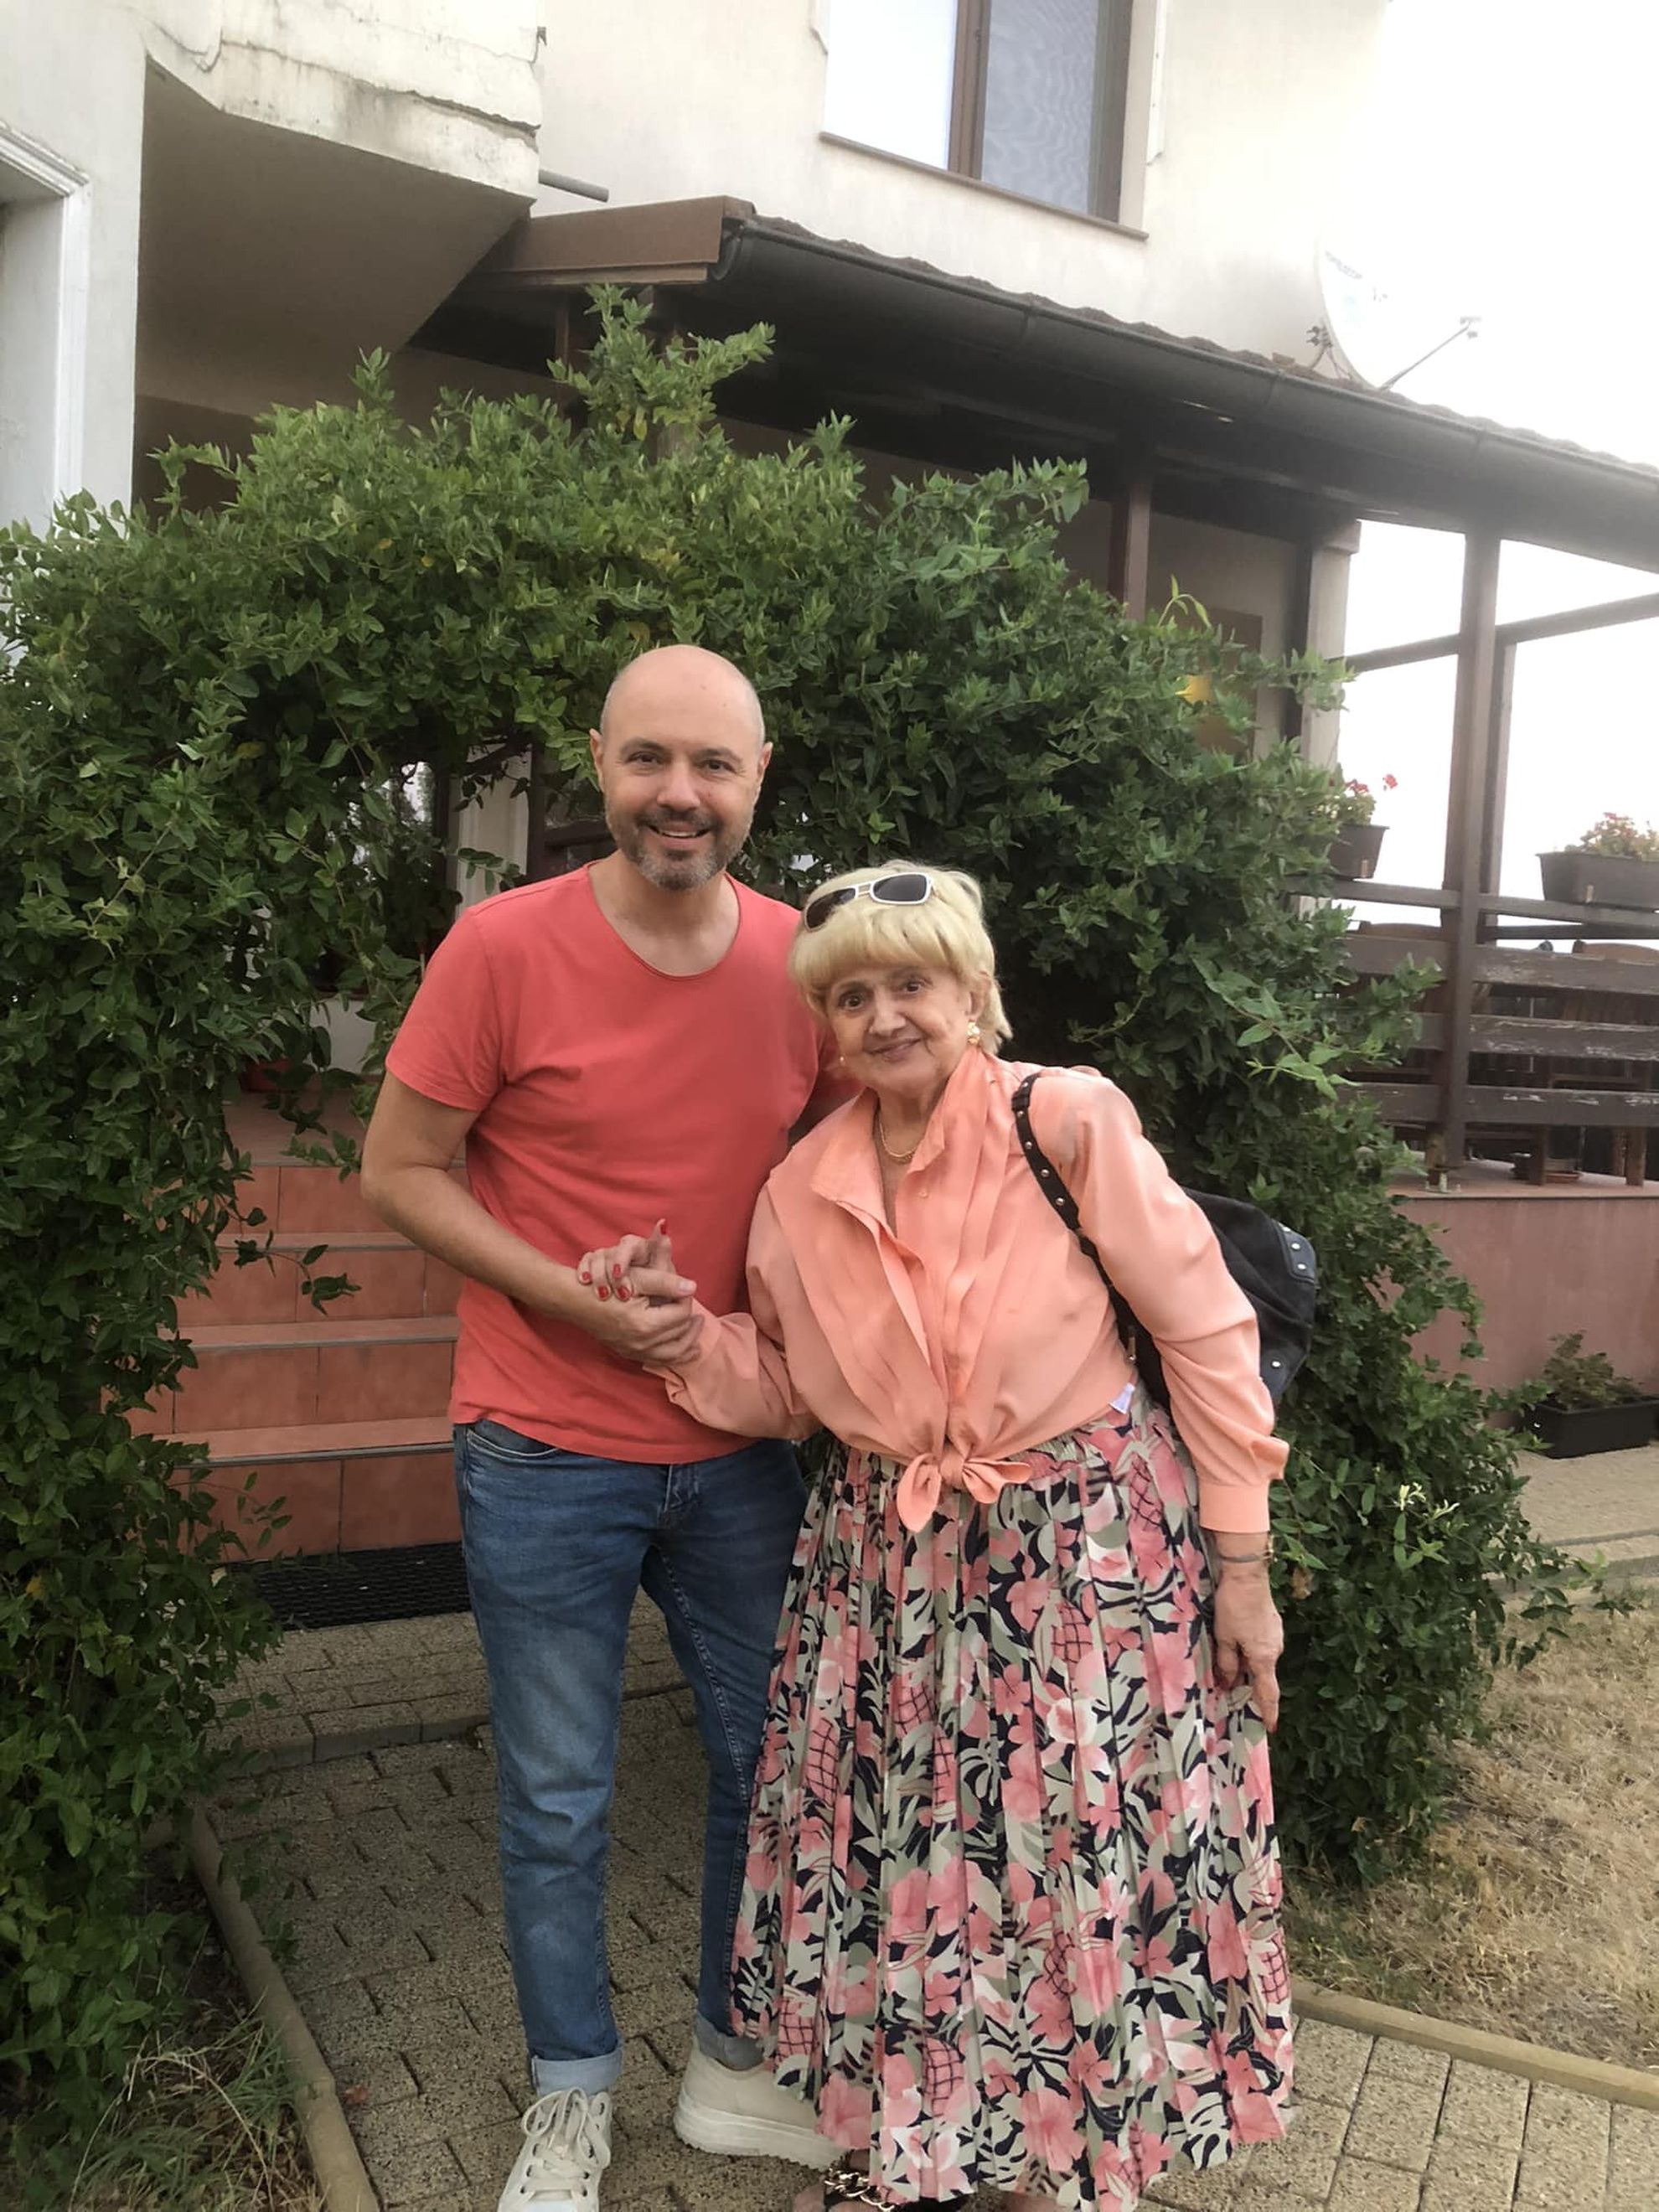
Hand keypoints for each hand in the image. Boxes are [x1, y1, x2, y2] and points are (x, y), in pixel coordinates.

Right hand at [571, 1223, 701, 1365]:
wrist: (575, 1300)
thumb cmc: (606, 1284)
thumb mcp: (638, 1277)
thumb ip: (667, 1282)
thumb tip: (692, 1288)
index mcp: (646, 1324)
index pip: (681, 1314)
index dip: (686, 1299)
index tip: (685, 1290)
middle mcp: (641, 1343)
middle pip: (679, 1335)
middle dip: (690, 1322)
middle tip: (699, 1313)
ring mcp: (634, 1351)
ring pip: (672, 1354)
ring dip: (688, 1343)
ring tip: (696, 1331)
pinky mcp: (628, 1353)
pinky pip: (658, 1360)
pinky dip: (674, 1355)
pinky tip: (684, 1349)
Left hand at [1210, 1562, 1282, 1731]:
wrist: (1248, 1575)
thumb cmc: (1234, 1608)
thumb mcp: (1224, 1638)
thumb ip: (1227, 1663)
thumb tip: (1229, 1683)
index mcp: (1264, 1658)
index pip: (1268, 1692)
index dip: (1268, 1711)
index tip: (1270, 1728)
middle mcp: (1275, 1649)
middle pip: (1262, 1675)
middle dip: (1250, 1686)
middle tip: (1235, 1694)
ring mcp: (1275, 1636)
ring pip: (1261, 1659)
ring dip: (1248, 1666)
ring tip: (1230, 1668)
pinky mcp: (1272, 1624)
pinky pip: (1262, 1646)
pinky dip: (1251, 1652)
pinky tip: (1237, 1645)